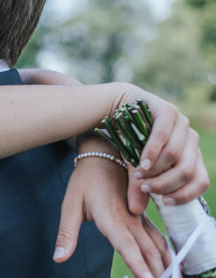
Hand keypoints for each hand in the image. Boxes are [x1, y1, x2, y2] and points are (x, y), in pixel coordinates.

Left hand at [54, 139, 170, 277]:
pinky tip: (170, 265)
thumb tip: (58, 258)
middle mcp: (130, 219)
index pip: (127, 247)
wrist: (102, 154)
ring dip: (164, 265)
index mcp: (111, 217)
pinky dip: (166, 254)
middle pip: (148, 252)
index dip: (138, 266)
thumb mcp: (70, 204)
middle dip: (156, 272)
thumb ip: (66, 233)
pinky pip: (159, 238)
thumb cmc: (84, 180)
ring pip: (158, 246)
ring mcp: (140, 217)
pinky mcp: (144, 215)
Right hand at [116, 85, 209, 212]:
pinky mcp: (167, 111)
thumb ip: (139, 187)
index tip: (164, 202)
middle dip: (164, 184)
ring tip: (138, 174)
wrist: (119, 109)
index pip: (201, 181)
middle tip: (144, 188)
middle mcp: (191, 139)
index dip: (185, 195)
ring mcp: (182, 124)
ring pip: (175, 156)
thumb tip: (136, 210)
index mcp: (192, 155)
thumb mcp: (136, 168)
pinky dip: (151, 153)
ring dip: (156, 170)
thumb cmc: (130, 141)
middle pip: (187, 171)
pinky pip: (162, 137)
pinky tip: (141, 163)